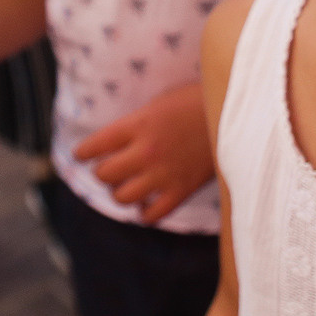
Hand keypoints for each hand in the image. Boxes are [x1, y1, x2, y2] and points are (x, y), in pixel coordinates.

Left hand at [71, 83, 214, 224]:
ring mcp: (163, 174)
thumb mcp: (160, 102)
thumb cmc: (197, 101)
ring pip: (122, 197)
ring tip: (125, 186)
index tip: (81, 155)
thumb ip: (137, 122)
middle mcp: (145, 151)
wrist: (235, 114)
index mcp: (138, 125)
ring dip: (120, 193)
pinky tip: (145, 202)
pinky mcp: (181, 190)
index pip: (94, 146)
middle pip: (104, 174)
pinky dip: (144, 212)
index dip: (83, 153)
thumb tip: (118, 138)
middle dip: (102, 172)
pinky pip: (151, 214)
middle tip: (107, 169)